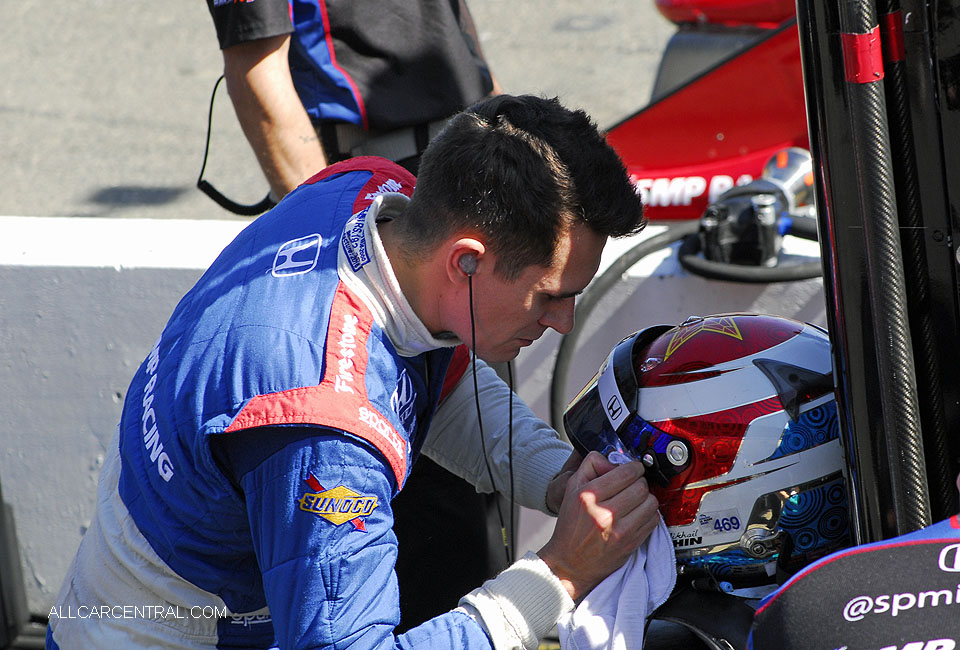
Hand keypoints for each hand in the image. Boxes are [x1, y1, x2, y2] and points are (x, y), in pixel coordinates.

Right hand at [537, 452, 659, 601]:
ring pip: (650, 502)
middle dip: (639, 482)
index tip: (633, 469)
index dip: (633, 467)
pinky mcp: (631, 544)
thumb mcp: (571, 489)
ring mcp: (620, 530)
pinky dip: (648, 514)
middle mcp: (604, 513)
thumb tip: (613, 459)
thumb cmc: (571, 526)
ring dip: (645, 498)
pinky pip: (653, 520)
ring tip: (635, 500)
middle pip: (640, 486)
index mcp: (588, 496)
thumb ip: (590, 466)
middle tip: (633, 485)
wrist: (570, 563)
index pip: (625, 472)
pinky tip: (636, 515)